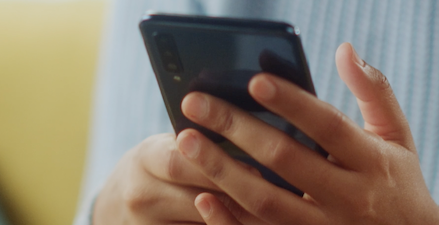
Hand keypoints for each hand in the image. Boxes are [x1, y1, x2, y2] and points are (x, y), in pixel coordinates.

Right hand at [92, 134, 266, 224]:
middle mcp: (141, 194)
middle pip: (197, 197)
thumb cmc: (154, 168)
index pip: (182, 160)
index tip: (257, 169)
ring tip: (269, 213)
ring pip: (200, 224)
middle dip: (237, 197)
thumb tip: (250, 133)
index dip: (220, 165)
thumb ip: (197, 143)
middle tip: (274, 196)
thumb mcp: (164, 147)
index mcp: (145, 159)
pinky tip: (243, 224)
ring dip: (236, 220)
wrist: (117, 204)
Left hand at [176, 43, 438, 224]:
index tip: (254, 81)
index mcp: (371, 162)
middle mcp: (348, 197)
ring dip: (223, 171)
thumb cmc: (396, 183)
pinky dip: (229, 220)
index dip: (292, 103)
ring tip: (187, 142)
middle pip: (286, 160)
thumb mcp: (397, 137)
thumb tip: (344, 51)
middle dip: (238, 130)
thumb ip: (374, 92)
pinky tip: (203, 197)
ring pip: (267, 202)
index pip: (328, 126)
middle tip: (196, 105)